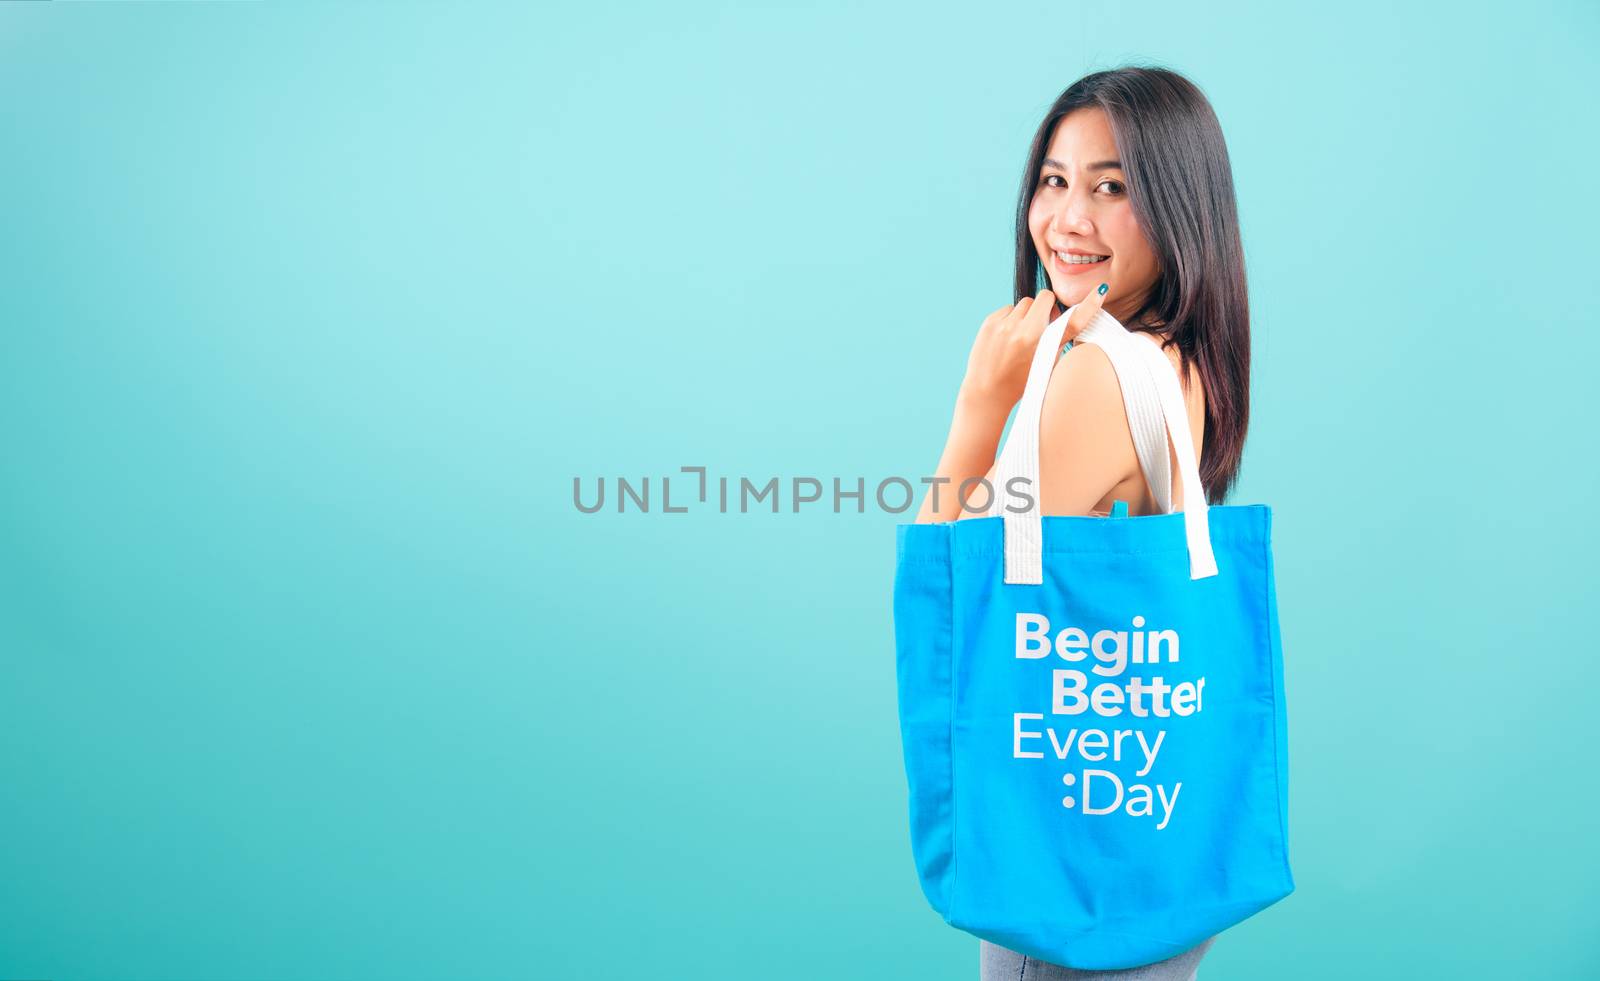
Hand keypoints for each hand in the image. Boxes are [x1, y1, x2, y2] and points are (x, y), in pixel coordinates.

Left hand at [956, 282, 1109, 412]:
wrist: (986, 392)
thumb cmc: (1021, 382)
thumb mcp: (1047, 366)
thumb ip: (1057, 341)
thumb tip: (1061, 314)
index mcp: (1044, 348)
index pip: (1073, 322)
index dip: (1090, 305)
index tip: (1101, 291)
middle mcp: (1024, 334)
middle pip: (1045, 297)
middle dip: (1046, 307)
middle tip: (1042, 324)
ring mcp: (1005, 326)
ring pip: (1026, 302)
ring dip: (1028, 314)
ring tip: (1021, 336)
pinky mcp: (990, 322)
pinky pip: (1008, 308)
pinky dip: (1011, 318)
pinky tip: (1006, 338)